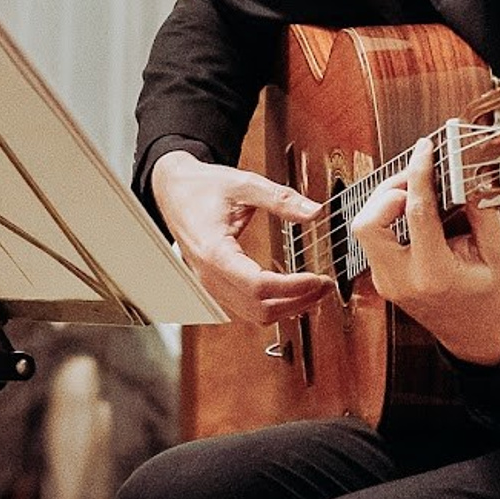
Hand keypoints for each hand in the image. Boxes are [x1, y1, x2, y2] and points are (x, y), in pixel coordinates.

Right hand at [150, 151, 330, 327]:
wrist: (173, 191)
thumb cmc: (202, 187)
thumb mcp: (243, 184)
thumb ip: (280, 198)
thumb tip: (314, 211)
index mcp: (214, 252)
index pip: (259, 286)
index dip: (294, 287)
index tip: (319, 278)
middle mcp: (210, 276)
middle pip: (260, 308)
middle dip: (298, 301)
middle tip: (325, 286)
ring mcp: (211, 285)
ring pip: (254, 314)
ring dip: (288, 307)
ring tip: (315, 290)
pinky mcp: (216, 286)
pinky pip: (246, 308)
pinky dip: (273, 304)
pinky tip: (292, 291)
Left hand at [350, 139, 499, 366]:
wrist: (481, 339)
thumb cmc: (494, 303)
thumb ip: (484, 216)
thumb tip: (470, 177)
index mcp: (433, 275)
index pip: (415, 212)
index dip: (419, 173)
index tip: (425, 150)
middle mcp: (401, 279)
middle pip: (367, 222)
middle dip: (389, 189)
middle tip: (418, 175)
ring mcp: (388, 281)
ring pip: (364, 228)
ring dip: (386, 202)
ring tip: (418, 190)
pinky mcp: (384, 278)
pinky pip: (374, 239)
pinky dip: (390, 217)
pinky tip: (416, 209)